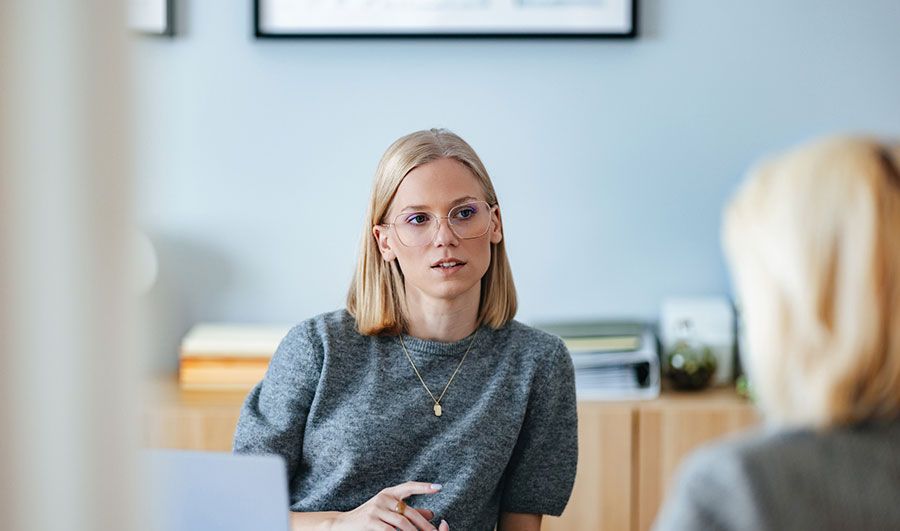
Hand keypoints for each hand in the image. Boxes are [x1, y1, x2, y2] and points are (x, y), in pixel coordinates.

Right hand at [329, 481, 447, 530]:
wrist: (342, 524)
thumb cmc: (368, 518)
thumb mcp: (387, 510)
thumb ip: (408, 511)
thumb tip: (432, 513)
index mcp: (388, 493)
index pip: (409, 486)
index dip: (424, 486)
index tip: (439, 487)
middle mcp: (383, 498)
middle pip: (409, 512)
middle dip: (424, 524)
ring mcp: (376, 509)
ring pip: (402, 523)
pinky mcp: (370, 521)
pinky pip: (390, 530)